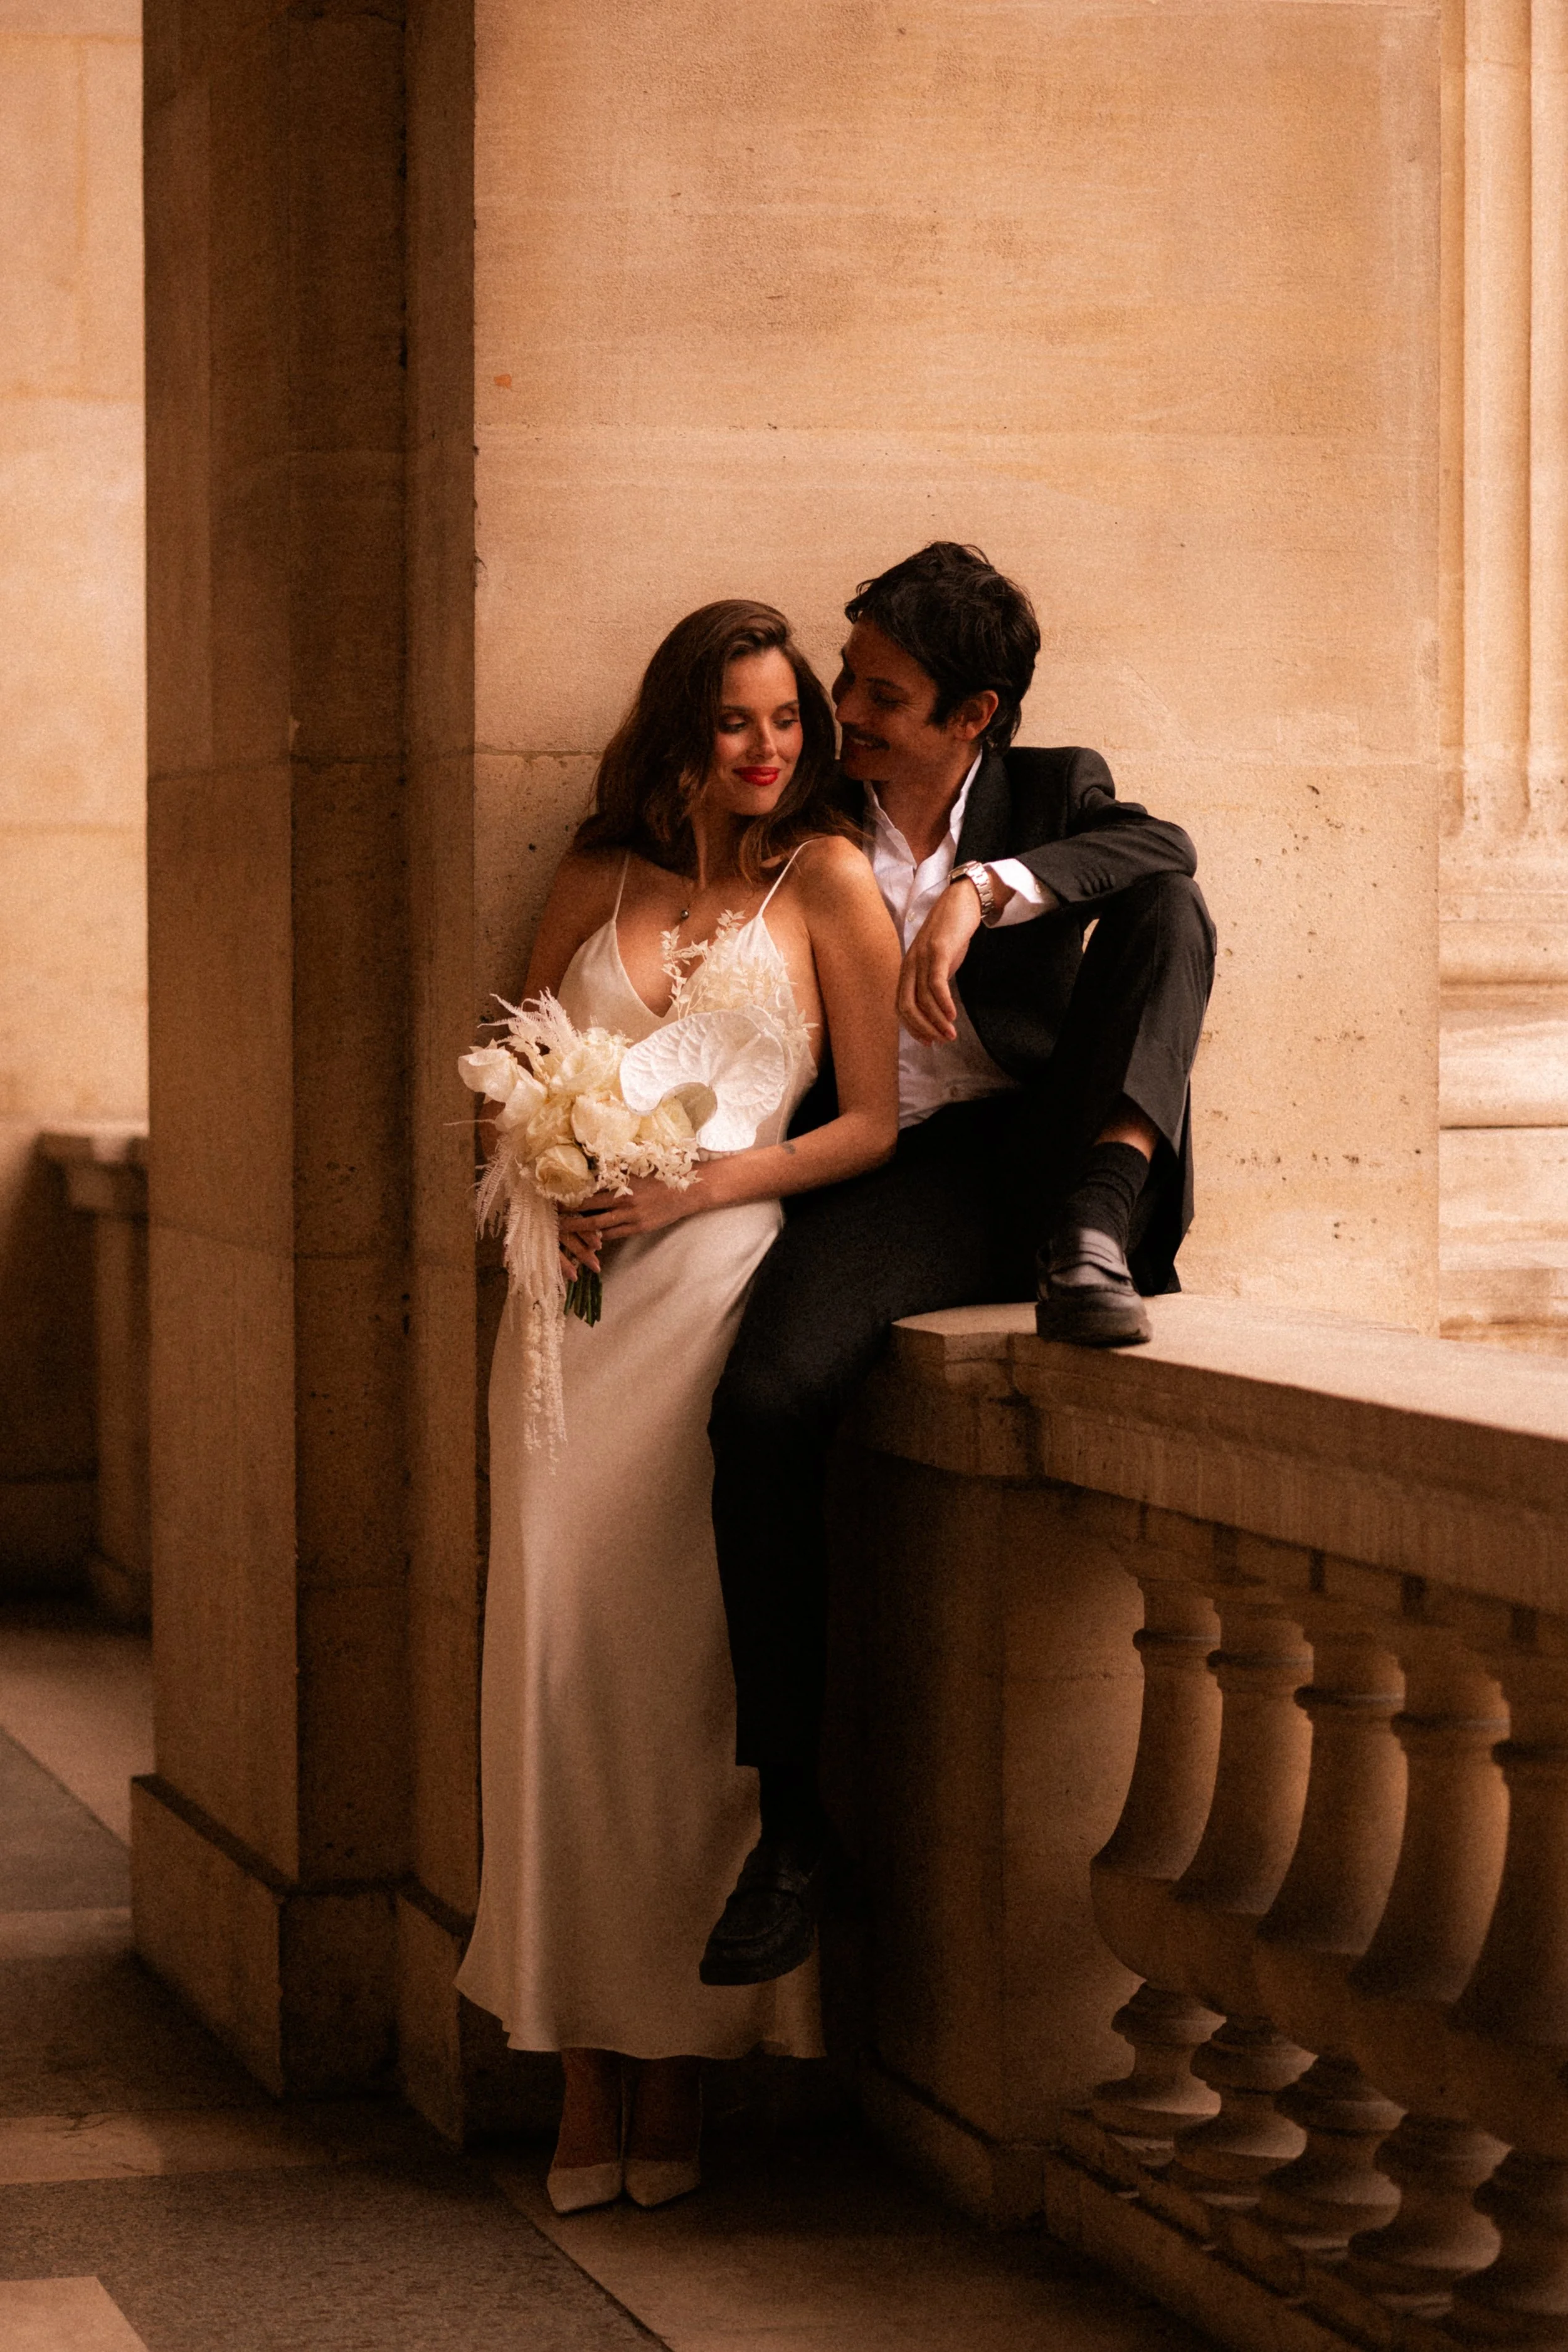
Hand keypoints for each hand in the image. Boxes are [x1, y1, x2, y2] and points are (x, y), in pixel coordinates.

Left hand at [557, 1174, 701, 1273]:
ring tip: (563, 1232)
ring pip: (598, 1226)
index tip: (554, 1195)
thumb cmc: (665, 1174)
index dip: (571, 1194)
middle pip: (588, 1210)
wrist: (690, 1190)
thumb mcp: (640, 1167)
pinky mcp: (639, 1228)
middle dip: (568, 1215)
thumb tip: (598, 1164)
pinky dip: (600, 1237)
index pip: (590, 1190)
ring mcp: (631, 1217)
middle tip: (551, 1217)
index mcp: (622, 1183)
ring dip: (580, 1229)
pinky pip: (614, 1235)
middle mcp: (623, 1201)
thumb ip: (619, 1168)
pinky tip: (589, 1240)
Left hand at [898, 878, 987, 1043]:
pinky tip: (952, 1015)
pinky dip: (943, 1003)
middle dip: (923, 1029)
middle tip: (941, 1042)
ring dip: (937, 1021)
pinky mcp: (938, 950)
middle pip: (906, 1007)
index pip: (901, 1006)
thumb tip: (938, 1010)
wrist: (963, 901)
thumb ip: (934, 982)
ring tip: (951, 1034)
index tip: (928, 1043)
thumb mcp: (939, 962)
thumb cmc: (952, 933)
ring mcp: (922, 957)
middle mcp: (910, 964)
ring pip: (922, 999)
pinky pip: (935, 983)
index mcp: (908, 969)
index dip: (912, 1028)